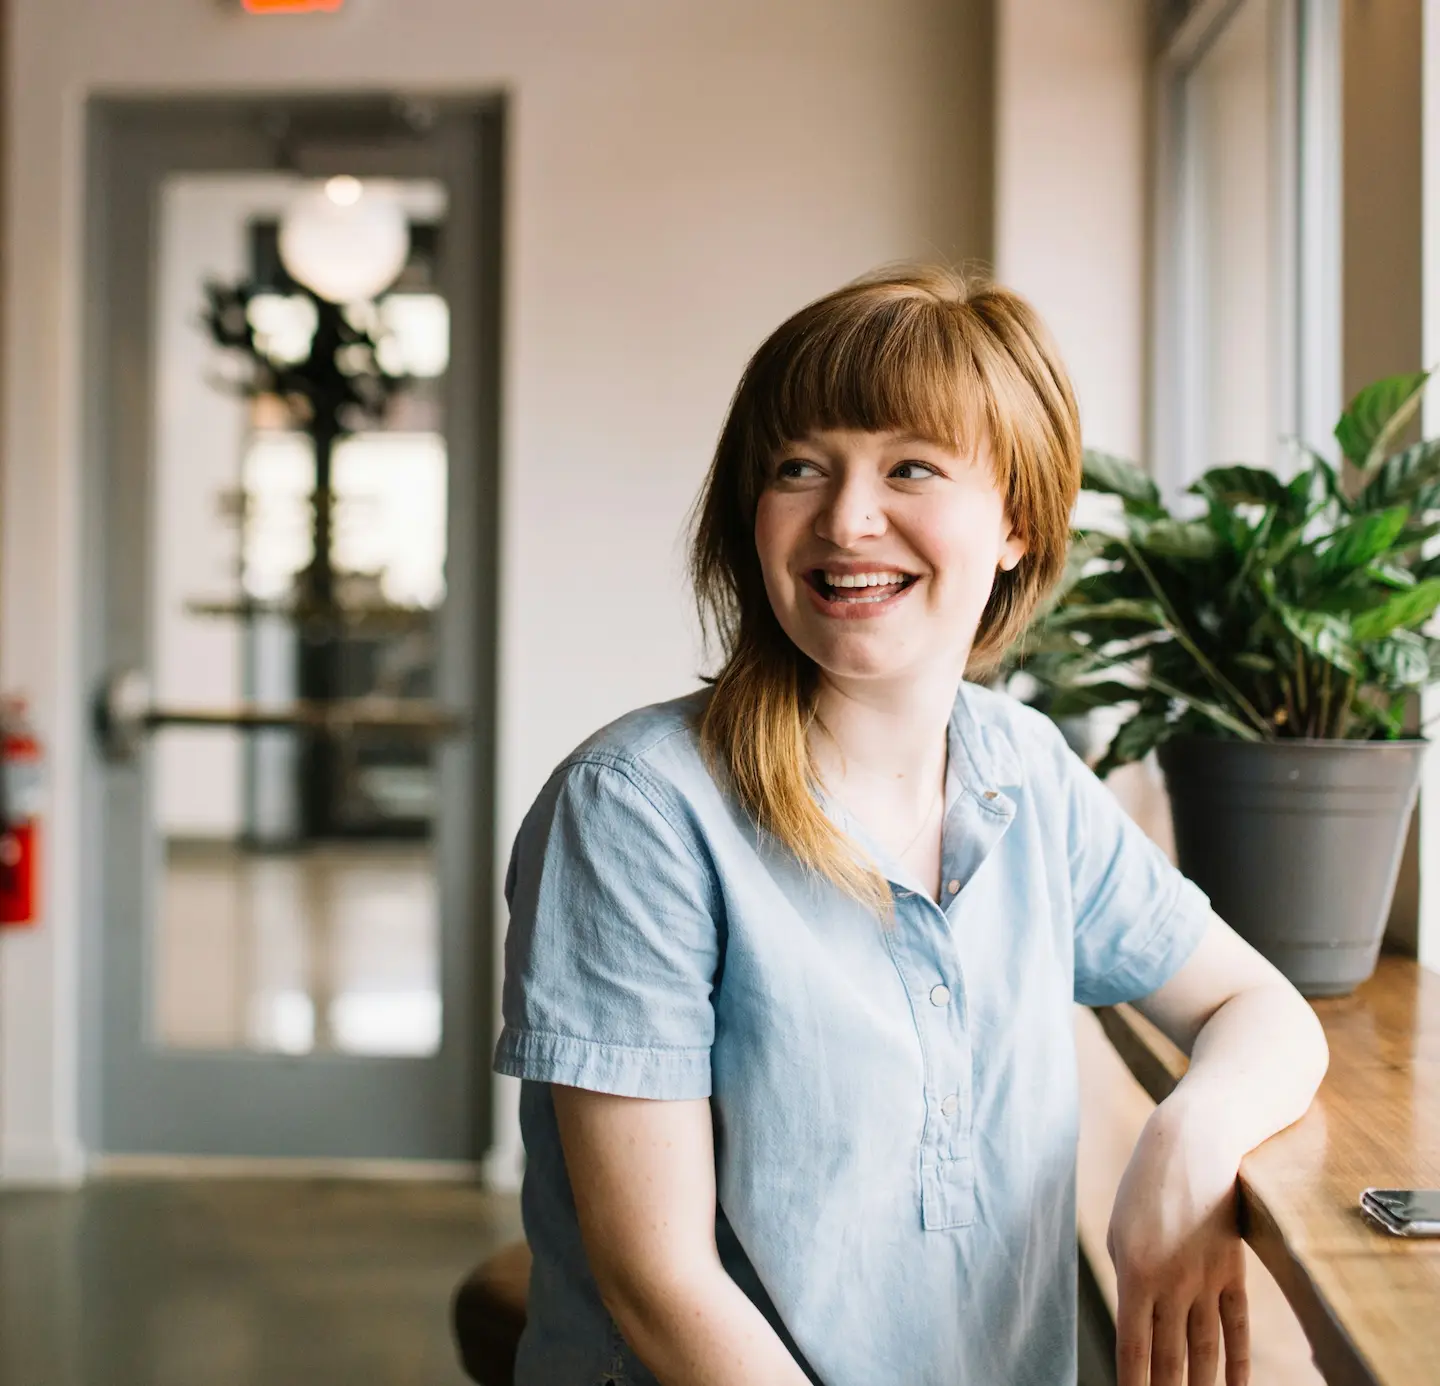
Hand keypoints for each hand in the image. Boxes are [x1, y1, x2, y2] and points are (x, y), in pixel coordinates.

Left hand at [1106, 1102, 1250, 1385]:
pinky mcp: (1233, 1272)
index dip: (1132, 1384)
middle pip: (1170, 1358)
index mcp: (1133, 1272)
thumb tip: (1136, 1322)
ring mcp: (1206, 1280)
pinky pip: (1236, 1328)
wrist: (1193, 1145)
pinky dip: (1237, 1363)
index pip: (1133, 1347)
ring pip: (1204, 1351)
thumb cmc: (1145, 1186)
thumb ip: (1128, 1278)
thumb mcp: (1120, 1230)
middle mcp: (1171, 1283)